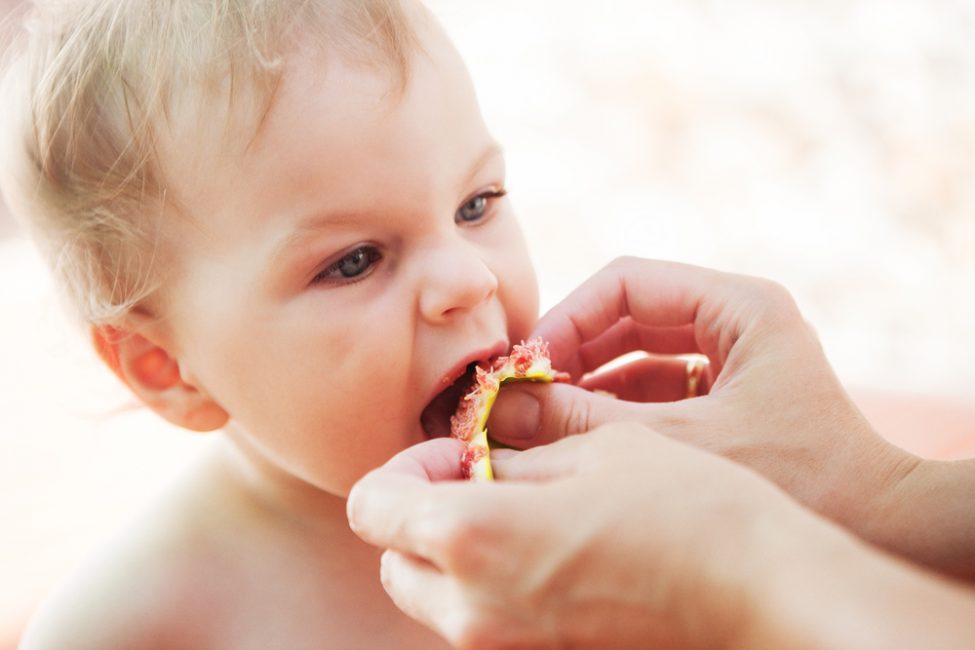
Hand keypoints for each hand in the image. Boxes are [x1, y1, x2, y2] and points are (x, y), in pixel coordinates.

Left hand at [348, 425, 974, 648]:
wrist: (760, 594)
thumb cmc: (686, 508)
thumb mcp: (594, 448)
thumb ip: (513, 448)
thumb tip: (470, 446)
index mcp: (474, 538)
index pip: (373, 506)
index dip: (403, 468)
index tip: (457, 448)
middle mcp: (472, 608)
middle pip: (392, 558)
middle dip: (419, 512)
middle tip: (482, 474)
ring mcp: (504, 645)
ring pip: (429, 596)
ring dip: (449, 548)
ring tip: (518, 506)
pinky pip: (476, 619)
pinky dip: (486, 581)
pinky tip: (546, 544)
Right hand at [489, 258, 948, 571]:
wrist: (877, 525)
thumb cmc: (796, 477)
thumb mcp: (678, 442)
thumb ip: (585, 420)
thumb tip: (503, 404)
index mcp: (738, 306)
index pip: (627, 283)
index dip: (569, 317)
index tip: (527, 362)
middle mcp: (735, 320)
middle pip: (628, 316)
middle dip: (573, 353)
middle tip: (521, 391)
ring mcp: (732, 358)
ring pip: (638, 354)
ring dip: (590, 383)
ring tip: (539, 417)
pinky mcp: (728, 396)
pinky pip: (656, 388)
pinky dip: (617, 408)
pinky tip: (578, 436)